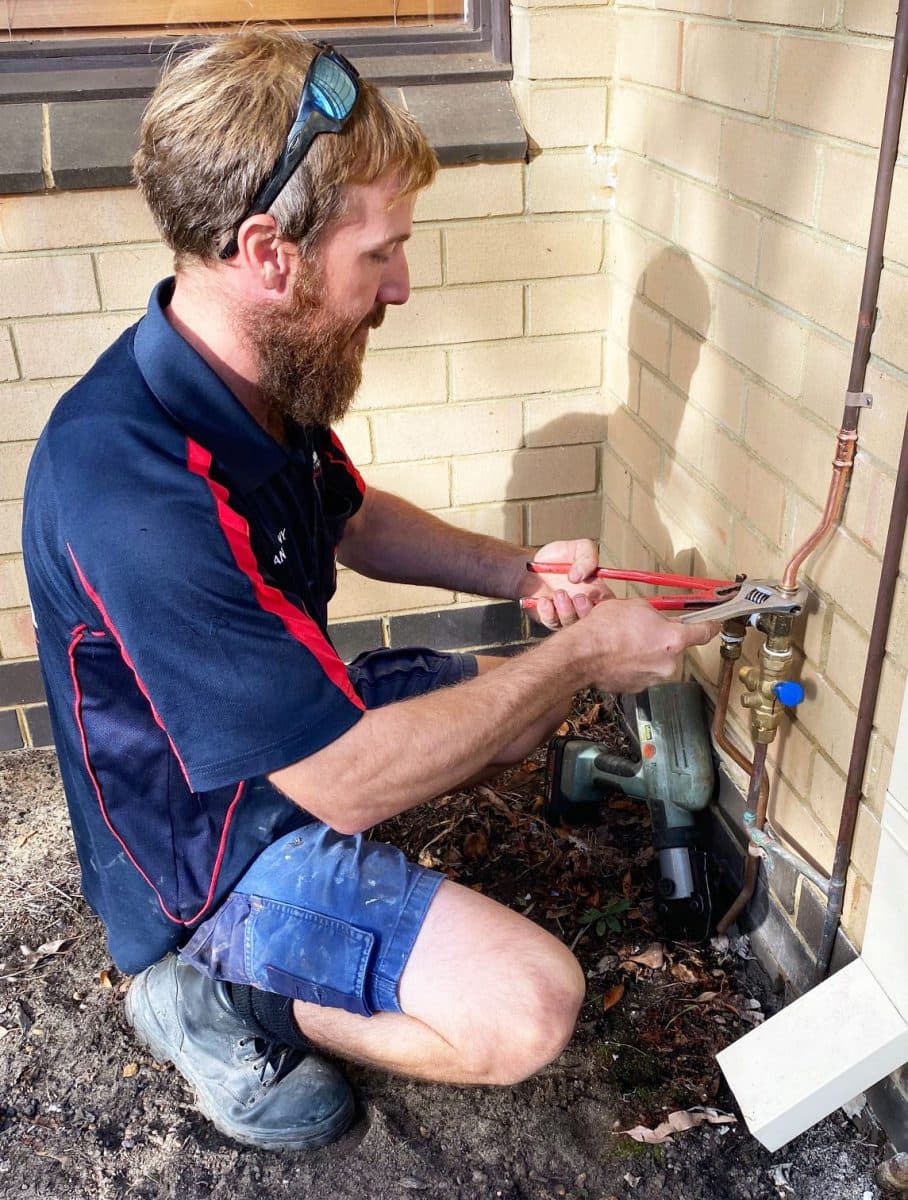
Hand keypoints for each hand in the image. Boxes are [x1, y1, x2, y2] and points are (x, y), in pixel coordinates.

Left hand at [518, 539, 614, 629]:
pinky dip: (548, 613)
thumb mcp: (579, 548)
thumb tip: (579, 575)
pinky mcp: (551, 619)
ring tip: (558, 593)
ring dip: (566, 611)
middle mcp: (584, 607)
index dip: (605, 607)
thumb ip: (587, 558)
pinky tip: (544, 601)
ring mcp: (568, 615)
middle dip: (584, 611)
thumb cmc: (558, 557)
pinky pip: (552, 623)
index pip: (609, 608)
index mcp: (598, 592)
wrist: (531, 565)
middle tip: (577, 597)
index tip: (593, 595)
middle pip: (591, 621)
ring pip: (571, 623)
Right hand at [564, 598, 720, 693]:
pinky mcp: (638, 688)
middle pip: (674, 648)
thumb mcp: (636, 606)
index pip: (703, 633)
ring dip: (647, 653)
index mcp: (673, 639)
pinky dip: (635, 665)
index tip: (714, 625)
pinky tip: (619, 656)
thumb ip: (656, 615)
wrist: (582, 654)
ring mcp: (653, 678)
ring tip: (625, 644)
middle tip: (643, 630)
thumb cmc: (606, 629)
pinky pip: (642, 673)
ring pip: (657, 661)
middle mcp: (668, 663)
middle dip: (662, 639)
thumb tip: (658, 620)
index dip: (710, 626)